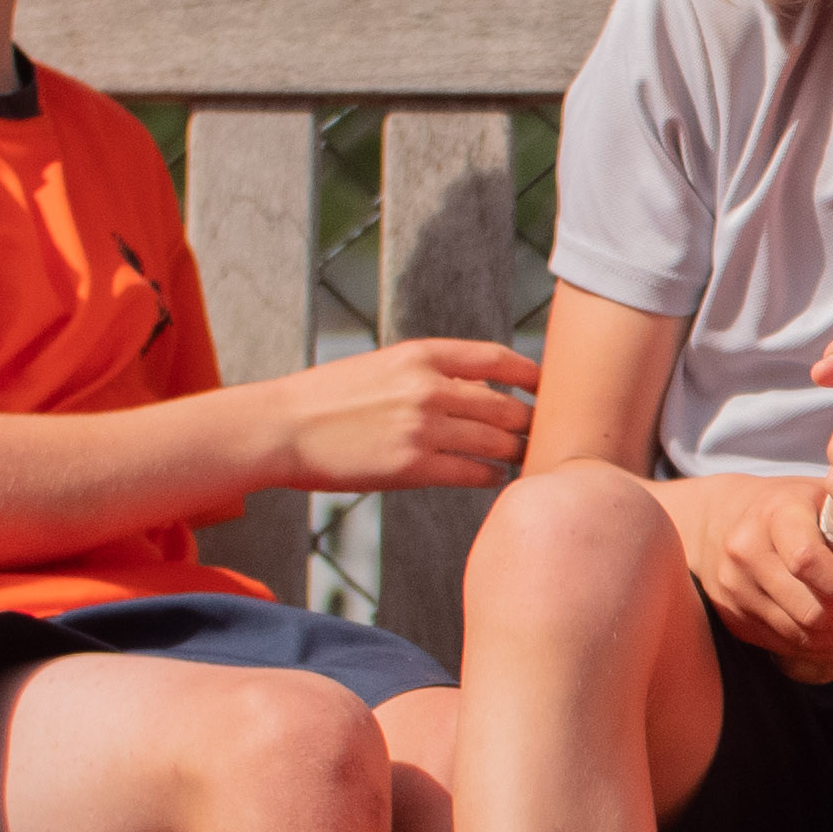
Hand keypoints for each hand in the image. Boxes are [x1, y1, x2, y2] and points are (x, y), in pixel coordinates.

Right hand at [263, 339, 543, 494]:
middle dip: (532, 421)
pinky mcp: (412, 467)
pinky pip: (473, 473)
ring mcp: (422, 428)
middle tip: (550, 433)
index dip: (531, 373)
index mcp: (420, 355)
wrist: (282, 428)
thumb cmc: (330, 399)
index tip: (548, 386)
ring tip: (529, 458)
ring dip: (517, 452)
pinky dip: (492, 476)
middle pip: (507, 404)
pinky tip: (496, 477)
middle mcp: (428, 387)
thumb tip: (483, 388)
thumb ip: (433, 374)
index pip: (496, 358)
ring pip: (497, 442)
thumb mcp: (384, 366)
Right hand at [674, 469, 832, 667]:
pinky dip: (826, 651)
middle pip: (808, 610)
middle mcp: (748, 554)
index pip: (809, 562)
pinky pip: (787, 647)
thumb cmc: (788, 506)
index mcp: (775, 516)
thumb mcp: (827, 495)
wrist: (717, 519)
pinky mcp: (735, 619)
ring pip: (800, 636)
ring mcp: (736, 591)